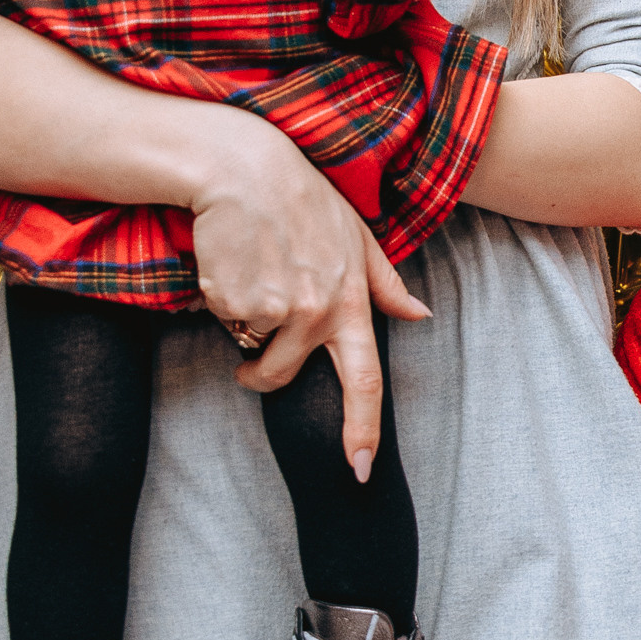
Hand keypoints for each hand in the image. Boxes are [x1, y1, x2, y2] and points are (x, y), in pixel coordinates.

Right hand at [186, 111, 430, 477]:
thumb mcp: (357, 235)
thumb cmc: (302, 198)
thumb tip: (420, 314)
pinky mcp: (232, 300)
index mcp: (351, 304)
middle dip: (259, 373)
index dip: (361, 431)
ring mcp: (272, 309)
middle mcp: (314, 313)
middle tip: (250, 356)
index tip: (358, 470)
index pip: (364, 382)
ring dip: (242, 322)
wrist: (243, 168)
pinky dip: (221, 299)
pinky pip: (222, 319)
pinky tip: (231, 261)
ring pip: (248, 343)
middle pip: (281, 375)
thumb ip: (386, 283)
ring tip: (251, 273)